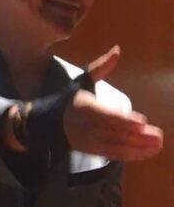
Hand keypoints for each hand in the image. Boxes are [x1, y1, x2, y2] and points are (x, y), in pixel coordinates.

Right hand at [63, 46, 162, 161]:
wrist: (49, 123)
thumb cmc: (71, 99)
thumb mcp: (82, 80)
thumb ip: (101, 67)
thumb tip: (117, 50)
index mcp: (84, 107)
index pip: (105, 115)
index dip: (124, 120)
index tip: (142, 122)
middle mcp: (85, 126)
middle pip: (114, 132)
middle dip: (137, 136)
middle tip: (158, 136)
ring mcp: (88, 141)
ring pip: (115, 145)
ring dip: (138, 148)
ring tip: (158, 145)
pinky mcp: (92, 151)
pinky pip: (112, 154)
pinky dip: (130, 155)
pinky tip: (147, 153)